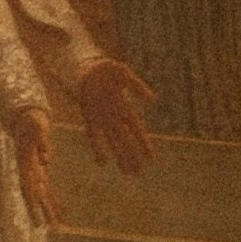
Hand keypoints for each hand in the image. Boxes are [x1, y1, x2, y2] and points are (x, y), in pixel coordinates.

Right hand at [18, 117, 59, 221]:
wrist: (26, 118)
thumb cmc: (30, 120)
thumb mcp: (35, 124)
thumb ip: (42, 140)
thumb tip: (48, 159)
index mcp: (25, 164)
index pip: (27, 187)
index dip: (31, 202)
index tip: (34, 213)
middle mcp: (29, 172)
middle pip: (34, 195)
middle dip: (38, 211)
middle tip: (43, 227)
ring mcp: (35, 173)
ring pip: (42, 196)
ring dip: (48, 210)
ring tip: (56, 225)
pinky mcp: (41, 172)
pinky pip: (48, 190)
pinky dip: (55, 201)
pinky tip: (61, 212)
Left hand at [74, 56, 155, 174]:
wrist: (88, 69)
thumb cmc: (108, 70)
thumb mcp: (124, 75)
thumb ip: (137, 87)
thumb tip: (153, 99)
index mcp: (126, 107)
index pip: (137, 130)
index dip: (143, 143)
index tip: (151, 157)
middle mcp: (115, 118)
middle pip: (125, 141)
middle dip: (132, 157)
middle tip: (138, 173)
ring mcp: (102, 120)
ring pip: (113, 143)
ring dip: (119, 157)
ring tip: (127, 172)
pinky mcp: (89, 119)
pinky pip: (94, 137)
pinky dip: (99, 148)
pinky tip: (102, 162)